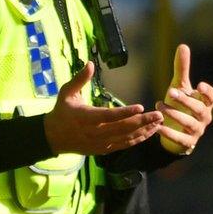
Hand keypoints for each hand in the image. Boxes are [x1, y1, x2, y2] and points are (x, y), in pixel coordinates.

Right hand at [43, 63, 163, 155]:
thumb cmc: (61, 112)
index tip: (141, 107)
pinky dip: (138, 139)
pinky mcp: (104, 149)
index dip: (125, 112)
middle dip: (142, 122)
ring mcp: (100, 143)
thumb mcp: (66, 93)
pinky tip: (149, 133)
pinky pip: (124, 145)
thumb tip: (91, 63)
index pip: (108, 115)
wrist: (53, 138)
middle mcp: (94, 132)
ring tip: (159, 123)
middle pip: (122, 128)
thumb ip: (80, 79)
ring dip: (144, 131)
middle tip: (159, 115)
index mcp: (85, 117)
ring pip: (126, 138)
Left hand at [156, 44, 212, 154]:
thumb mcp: (180, 87)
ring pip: (189, 123)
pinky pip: (180, 139)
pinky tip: (157, 127)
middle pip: (199, 109)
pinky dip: (169, 134)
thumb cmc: (180, 105)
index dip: (207, 92)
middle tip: (171, 92)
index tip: (198, 86)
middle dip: (185, 100)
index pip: (212, 97)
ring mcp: (196, 130)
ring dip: (175, 114)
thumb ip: (182, 69)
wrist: (173, 131)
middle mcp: (204, 117)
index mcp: (205, 103)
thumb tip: (183, 46)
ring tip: (159, 106)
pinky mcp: (187, 142)